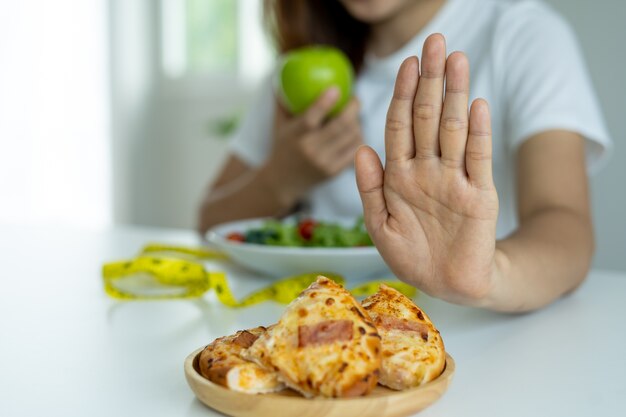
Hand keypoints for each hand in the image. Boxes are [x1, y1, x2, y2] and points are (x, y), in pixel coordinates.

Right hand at [262, 88, 363, 205]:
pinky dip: (358, 137)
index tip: (336, 88)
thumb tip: (284, 72)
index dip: (325, 103)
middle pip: (340, 126)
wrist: (281, 182)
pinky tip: (355, 131)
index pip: (311, 118)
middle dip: (353, 109)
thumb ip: (283, 101)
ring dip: (357, 123)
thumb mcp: (279, 125)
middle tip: (356, 99)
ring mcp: (324, 162)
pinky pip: (354, 150)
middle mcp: (310, 150)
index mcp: (295, 136)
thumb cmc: (282, 146)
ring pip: (351, 137)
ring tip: (354, 116)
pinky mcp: (334, 172)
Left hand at [355, 34, 498, 304]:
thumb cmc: (412, 256)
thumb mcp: (380, 226)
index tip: (406, 64)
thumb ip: (369, 189)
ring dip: (455, 94)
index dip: (402, 94)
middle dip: (430, 80)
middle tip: (435, 42)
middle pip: (427, 117)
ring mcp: (454, 179)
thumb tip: (360, 148)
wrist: (449, 284)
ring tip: (457, 60)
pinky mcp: (480, 195)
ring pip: (452, 129)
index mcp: (399, 176)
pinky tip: (475, 104)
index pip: (400, 125)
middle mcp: (426, 170)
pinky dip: (477, 132)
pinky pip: (478, 159)